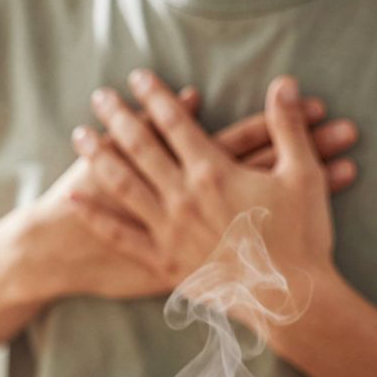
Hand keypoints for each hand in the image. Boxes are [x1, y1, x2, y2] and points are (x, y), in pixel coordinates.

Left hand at [70, 71, 345, 293]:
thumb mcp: (303, 174)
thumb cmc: (302, 236)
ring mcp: (167, 230)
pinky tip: (73, 198)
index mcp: (214, 172)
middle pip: (141, 147)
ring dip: (98, 156)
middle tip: (99, 95)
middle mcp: (182, 196)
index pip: (176, 123)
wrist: (290, 298)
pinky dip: (94, 215)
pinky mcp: (162, 261)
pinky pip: (119, 234)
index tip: (138, 77)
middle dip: (118, 117)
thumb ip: (287, 126)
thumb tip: (283, 83)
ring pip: (123, 184)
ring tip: (79, 134)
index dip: (156, 96)